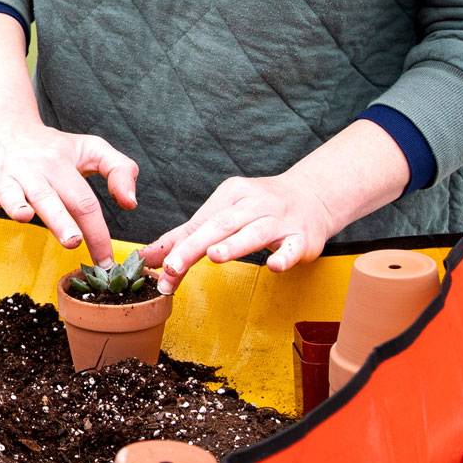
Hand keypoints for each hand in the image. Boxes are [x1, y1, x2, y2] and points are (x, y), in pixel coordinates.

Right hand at [0, 120, 138, 265]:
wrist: (3, 127)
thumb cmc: (52, 148)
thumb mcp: (90, 149)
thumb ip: (119, 169)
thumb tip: (131, 203)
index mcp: (62, 166)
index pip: (84, 201)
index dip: (98, 232)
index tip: (106, 262)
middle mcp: (34, 172)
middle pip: (50, 198)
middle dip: (61, 220)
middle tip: (73, 241)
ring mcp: (7, 178)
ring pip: (13, 194)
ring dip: (16, 205)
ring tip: (23, 216)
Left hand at [141, 172, 336, 293]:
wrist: (313, 195)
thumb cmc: (259, 208)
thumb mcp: (224, 212)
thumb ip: (187, 235)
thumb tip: (149, 256)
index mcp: (231, 194)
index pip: (200, 223)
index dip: (178, 246)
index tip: (157, 267)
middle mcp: (255, 204)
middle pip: (221, 224)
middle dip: (195, 245)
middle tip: (173, 266)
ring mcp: (281, 220)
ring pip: (256, 232)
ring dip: (234, 244)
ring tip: (213, 257)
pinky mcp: (304, 237)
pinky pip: (294, 248)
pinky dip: (285, 256)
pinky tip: (274, 266)